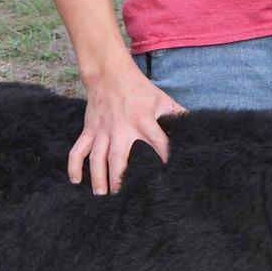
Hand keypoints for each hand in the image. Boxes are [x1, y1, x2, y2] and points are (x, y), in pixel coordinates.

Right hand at [69, 65, 184, 195]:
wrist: (109, 74)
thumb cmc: (139, 89)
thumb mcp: (162, 100)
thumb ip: (177, 115)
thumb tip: (197, 127)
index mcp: (143, 120)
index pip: (158, 143)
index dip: (164, 158)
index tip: (168, 177)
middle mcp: (121, 127)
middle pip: (119, 157)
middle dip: (119, 178)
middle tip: (122, 196)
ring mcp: (102, 130)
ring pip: (97, 157)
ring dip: (98, 177)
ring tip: (101, 194)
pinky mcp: (89, 129)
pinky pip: (78, 150)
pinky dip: (74, 166)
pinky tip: (76, 181)